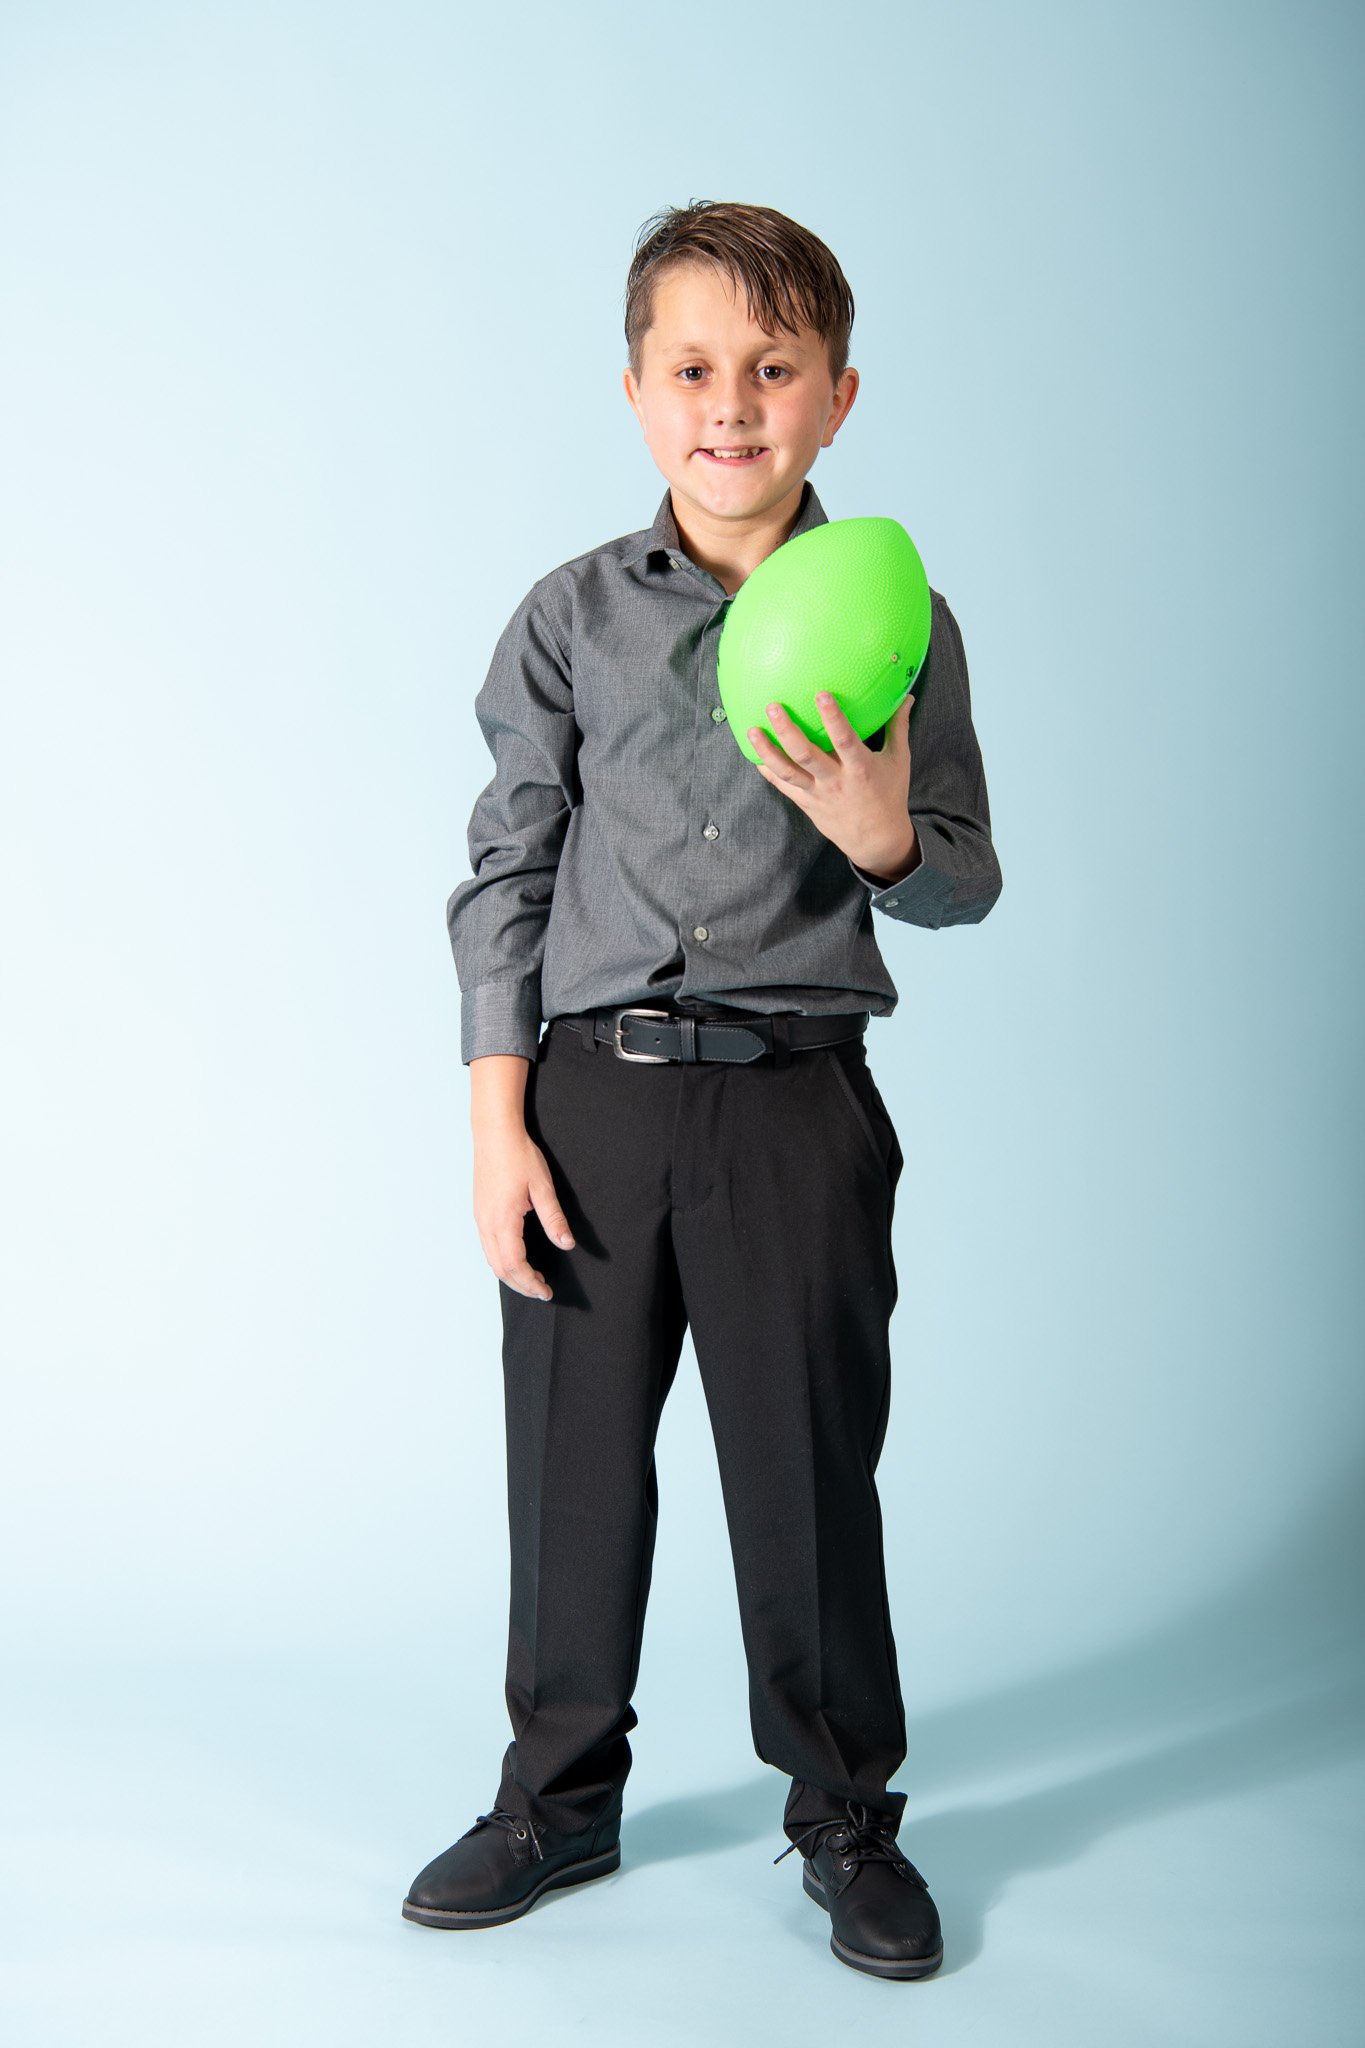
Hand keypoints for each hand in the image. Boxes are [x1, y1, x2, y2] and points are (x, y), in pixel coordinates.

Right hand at [473, 1123, 574, 1300]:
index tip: (546, 1292)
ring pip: (491, 1260)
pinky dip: (501, 1261)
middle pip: (500, 1269)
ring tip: (531, 1279)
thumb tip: (567, 1244)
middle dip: (521, 1285)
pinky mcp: (480, 1212)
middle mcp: (486, 1224)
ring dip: (510, 1275)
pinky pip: (487, 1247)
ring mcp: (480, 1219)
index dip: (531, 1283)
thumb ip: (554, 1219)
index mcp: (502, 1221)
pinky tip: (515, 1259)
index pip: (515, 1265)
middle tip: (541, 1291)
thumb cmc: (518, 1157)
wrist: (494, 1134)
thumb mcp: (543, 1188)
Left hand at [747, 691, 916, 873]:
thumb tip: (906, 698)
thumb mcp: (898, 762)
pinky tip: (754, 754)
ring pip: (788, 772)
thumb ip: (898, 728)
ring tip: (753, 730)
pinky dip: (768, 770)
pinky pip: (783, 786)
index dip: (832, 717)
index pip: (844, 739)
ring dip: (768, 751)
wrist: (877, 839)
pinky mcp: (807, 803)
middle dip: (787, 730)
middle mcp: (836, 781)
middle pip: (806, 754)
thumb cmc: (890, 796)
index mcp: (860, 768)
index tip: (821, 694)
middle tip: (772, 707)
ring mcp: (818, 794)